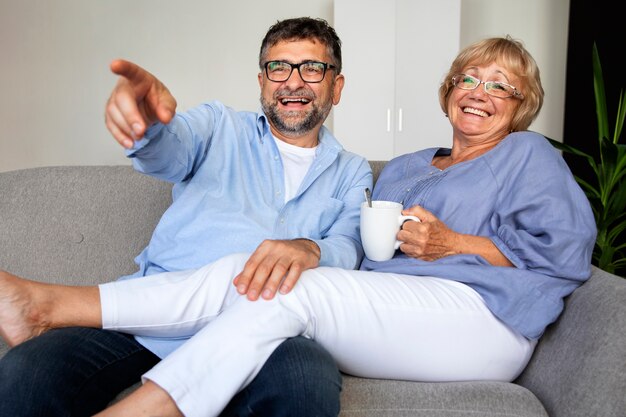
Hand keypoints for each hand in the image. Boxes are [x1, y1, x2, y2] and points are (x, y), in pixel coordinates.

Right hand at [104, 59, 176, 148]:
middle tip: (141, 131)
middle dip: (131, 116)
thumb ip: (168, 108)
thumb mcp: (167, 101)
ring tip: (140, 137)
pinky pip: (111, 125)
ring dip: (127, 128)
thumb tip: (165, 117)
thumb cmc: (156, 99)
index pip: (130, 70)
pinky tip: (130, 143)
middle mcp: (123, 87)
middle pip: (122, 99)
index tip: (114, 65)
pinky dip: (120, 136)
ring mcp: (114, 101)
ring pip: (114, 114)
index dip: (122, 67)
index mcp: (138, 78)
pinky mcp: (111, 115)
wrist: (149, 109)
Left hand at [233, 239, 320, 300]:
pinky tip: (284, 291)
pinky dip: (289, 281)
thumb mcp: (266, 257)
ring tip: (266, 297)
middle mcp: (277, 248)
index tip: (241, 291)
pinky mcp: (302, 259)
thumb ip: (252, 269)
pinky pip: (295, 270)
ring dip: (272, 284)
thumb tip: (236, 283)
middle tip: (251, 297)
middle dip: (257, 283)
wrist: (306, 247)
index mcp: (265, 247)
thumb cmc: (281, 255)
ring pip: (279, 269)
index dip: (246, 277)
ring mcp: (290, 253)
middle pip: (264, 267)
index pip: (252, 263)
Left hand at [398, 205, 512, 265]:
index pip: (404, 225)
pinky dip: (410, 249)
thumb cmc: (441, 231)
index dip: (408, 224)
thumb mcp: (431, 217)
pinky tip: (416, 246)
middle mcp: (420, 241)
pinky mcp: (419, 258)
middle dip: (405, 232)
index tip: (413, 225)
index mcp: (423, 229)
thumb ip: (417, 211)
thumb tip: (404, 212)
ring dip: (406, 242)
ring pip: (402, 245)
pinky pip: (407, 253)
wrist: (451, 245)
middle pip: (400, 235)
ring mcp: (419, 251)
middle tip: (412, 232)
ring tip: (414, 239)